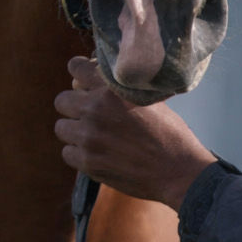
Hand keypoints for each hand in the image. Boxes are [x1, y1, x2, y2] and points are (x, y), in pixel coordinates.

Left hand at [54, 56, 217, 208]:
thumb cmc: (169, 133)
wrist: (180, 172)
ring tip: (93, 136)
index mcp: (111, 89)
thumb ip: (117, 88)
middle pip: (62, 100)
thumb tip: (89, 77)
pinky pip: (68, 153)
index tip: (82, 80)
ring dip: (74, 131)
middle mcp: (95, 110)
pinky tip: (96, 154)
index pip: (76, 68)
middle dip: (74, 106)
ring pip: (61, 128)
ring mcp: (89, 138)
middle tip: (89, 114)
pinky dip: (79, 154)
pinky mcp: (88, 163)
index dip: (78, 73)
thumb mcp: (148, 99)